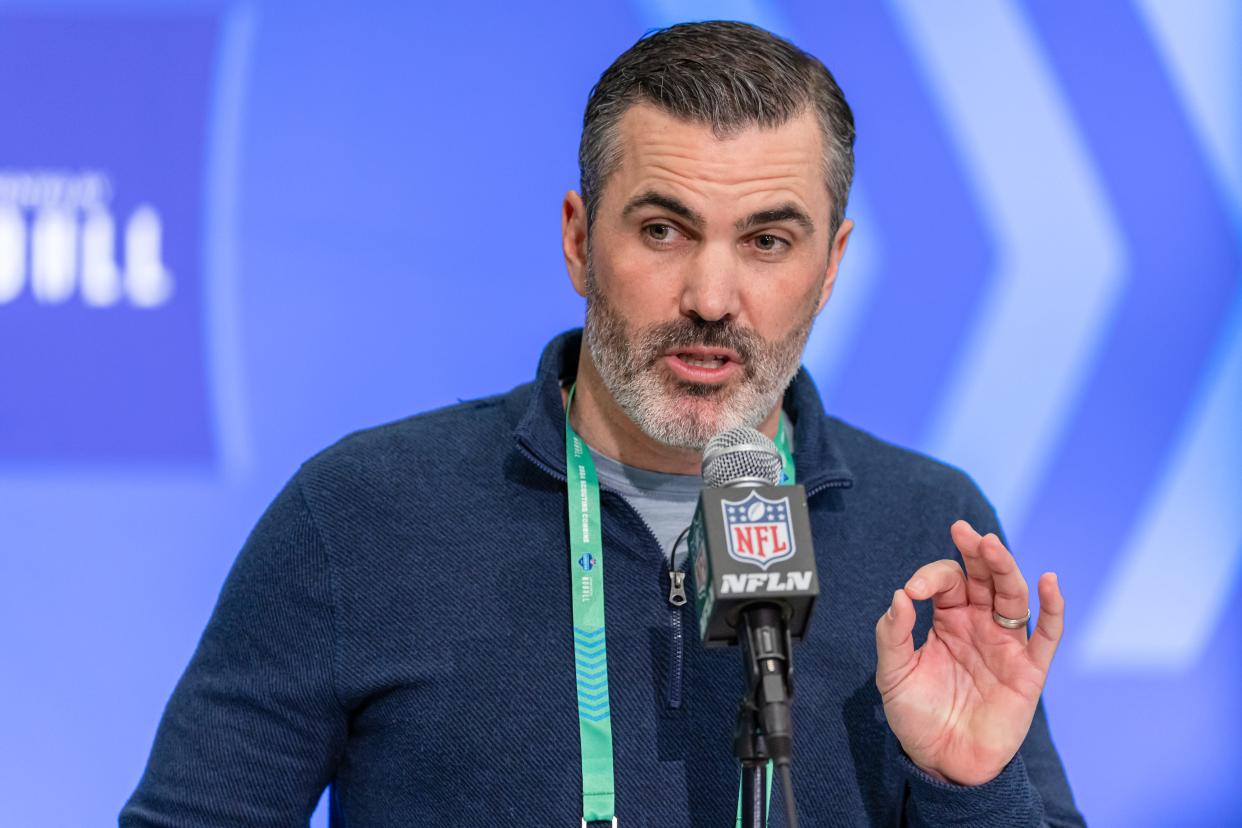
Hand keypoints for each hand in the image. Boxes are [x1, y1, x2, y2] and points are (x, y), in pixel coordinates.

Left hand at [874, 520, 1064, 785]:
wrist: (942, 760)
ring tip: (991, 546)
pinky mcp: (1028, 670)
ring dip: (1005, 569)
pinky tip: (1048, 581)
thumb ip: (893, 634)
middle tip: (964, 531)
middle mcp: (979, 624)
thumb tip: (899, 596)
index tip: (913, 592)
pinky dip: (1052, 607)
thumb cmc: (918, 714)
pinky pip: (1047, 635)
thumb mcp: (894, 673)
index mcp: (947, 619)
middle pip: (984, 578)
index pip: (947, 582)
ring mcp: (1005, 644)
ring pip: (1013, 597)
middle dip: (976, 553)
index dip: (931, 577)